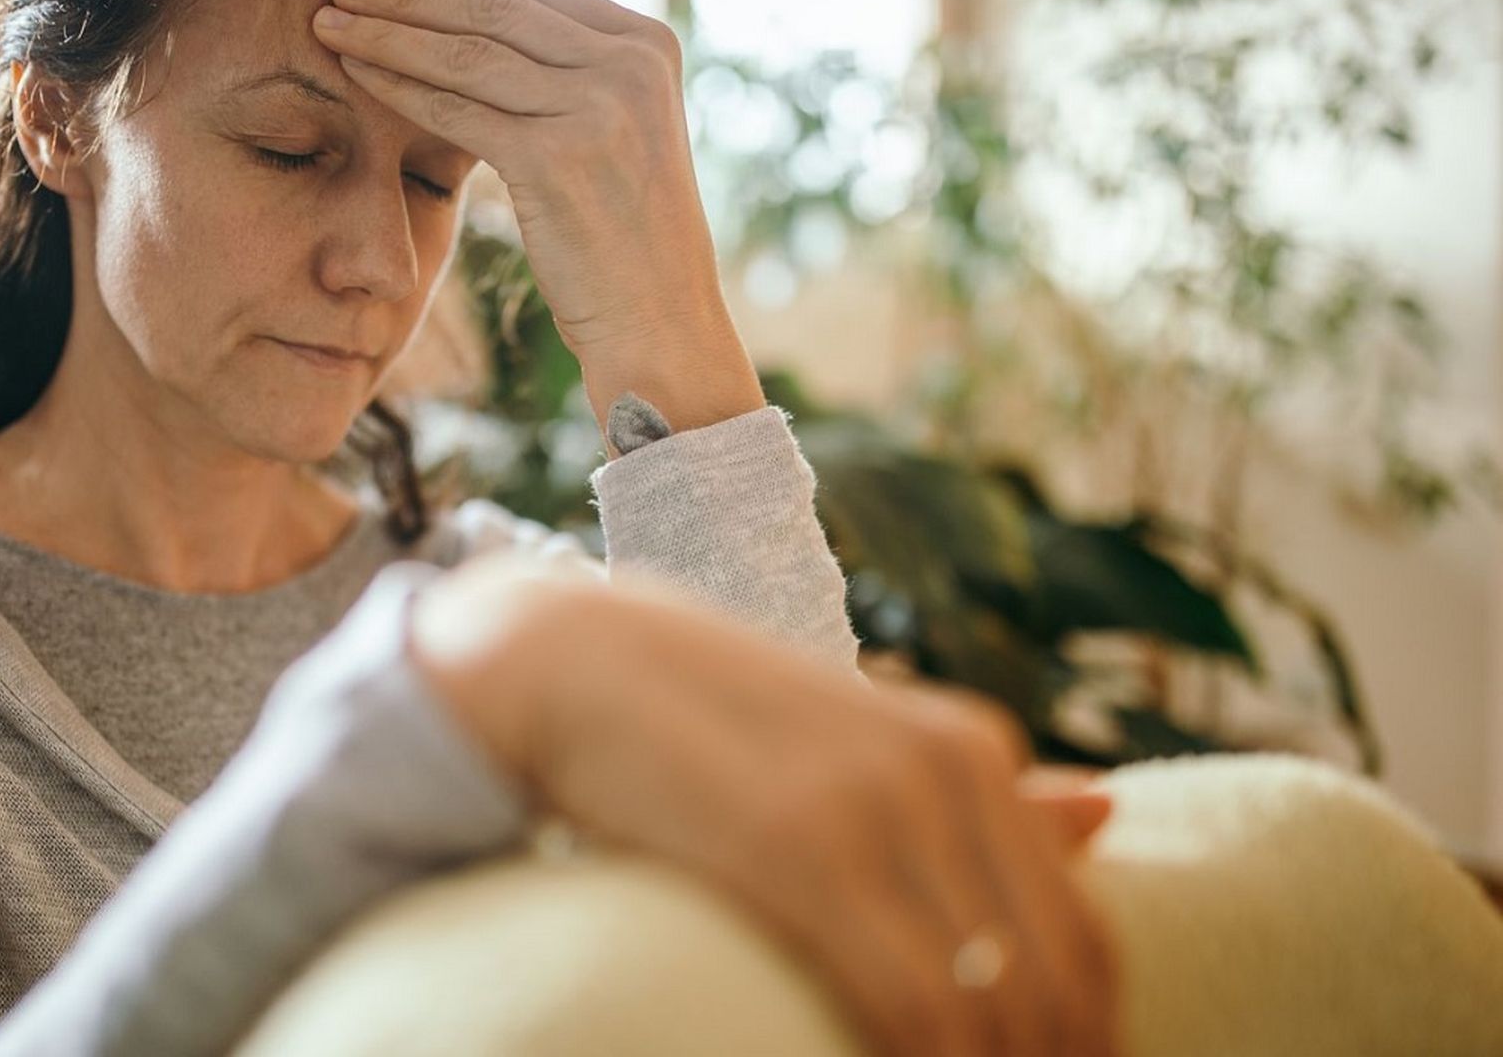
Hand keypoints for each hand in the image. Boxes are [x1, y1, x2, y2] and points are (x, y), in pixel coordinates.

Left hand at [313, 0, 730, 358]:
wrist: (658, 322)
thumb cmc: (625, 237)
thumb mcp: (621, 132)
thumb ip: (573, 74)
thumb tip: (492, 20)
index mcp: (649, 45)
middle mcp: (630, 64)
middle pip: (496, 7)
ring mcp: (597, 107)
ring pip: (465, 53)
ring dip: (386, 33)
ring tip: (331, 22)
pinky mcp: (555, 157)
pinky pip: (454, 108)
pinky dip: (397, 87)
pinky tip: (356, 74)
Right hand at [409, 554, 1122, 1056]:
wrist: (570, 659)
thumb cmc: (708, 721)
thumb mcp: (856, 741)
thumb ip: (976, 791)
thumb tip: (1108, 811)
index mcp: (970, 747)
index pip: (1085, 939)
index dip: (1091, 1043)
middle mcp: (947, 767)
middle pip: (1057, 983)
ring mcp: (877, 803)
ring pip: (992, 1009)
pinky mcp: (799, 845)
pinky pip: (908, 1006)